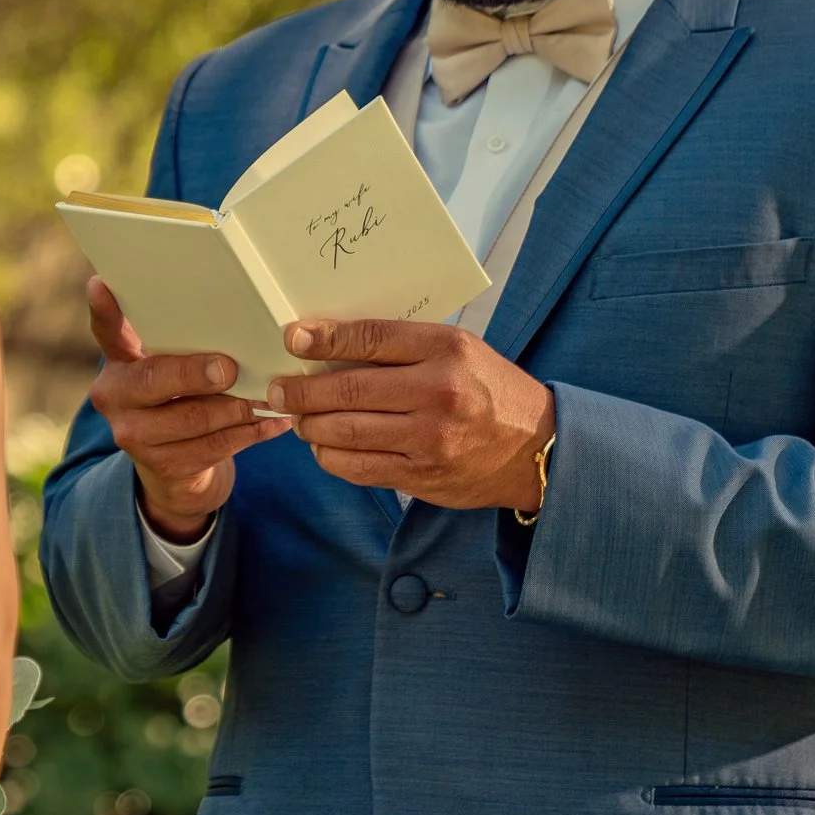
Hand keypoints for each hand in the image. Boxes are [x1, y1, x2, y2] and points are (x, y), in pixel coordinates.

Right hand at [85, 278, 291, 540]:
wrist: (174, 470)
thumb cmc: (178, 401)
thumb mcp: (168, 369)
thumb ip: (178, 343)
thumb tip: (228, 309)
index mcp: (118, 362)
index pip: (107, 330)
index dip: (104, 309)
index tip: (100, 285)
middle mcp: (115, 397)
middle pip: (153, 379)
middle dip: (195, 373)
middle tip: (229, 367)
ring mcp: (134, 435)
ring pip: (192, 418)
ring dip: (236, 407)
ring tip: (268, 396)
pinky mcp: (162, 466)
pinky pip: (213, 448)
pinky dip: (249, 433)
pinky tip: (273, 422)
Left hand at [268, 319, 556, 513]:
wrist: (537, 447)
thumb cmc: (489, 388)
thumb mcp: (458, 348)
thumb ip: (403, 345)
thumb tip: (331, 342)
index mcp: (446, 350)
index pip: (370, 338)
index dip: (324, 338)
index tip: (292, 337)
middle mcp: (437, 393)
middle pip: (348, 390)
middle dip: (301, 390)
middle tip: (278, 389)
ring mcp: (428, 440)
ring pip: (345, 433)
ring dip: (309, 425)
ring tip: (296, 416)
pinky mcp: (421, 477)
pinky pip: (358, 468)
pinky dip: (330, 457)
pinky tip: (323, 445)